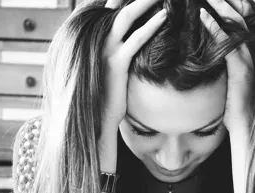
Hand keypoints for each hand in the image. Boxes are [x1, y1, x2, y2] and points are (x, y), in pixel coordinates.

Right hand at [101, 0, 165, 132]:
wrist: (95, 119)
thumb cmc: (101, 94)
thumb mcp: (101, 66)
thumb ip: (107, 48)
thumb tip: (123, 37)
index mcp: (90, 36)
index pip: (104, 6)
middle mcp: (94, 38)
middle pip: (116, 5)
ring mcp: (104, 49)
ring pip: (126, 15)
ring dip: (145, 1)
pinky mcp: (116, 62)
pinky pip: (135, 39)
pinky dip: (151, 25)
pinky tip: (164, 16)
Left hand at [199, 0, 253, 138]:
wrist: (248, 134)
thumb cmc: (237, 114)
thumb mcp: (230, 86)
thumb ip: (225, 69)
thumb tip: (208, 61)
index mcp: (251, 55)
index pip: (241, 22)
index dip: (231, 5)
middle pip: (241, 16)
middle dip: (226, 0)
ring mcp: (250, 62)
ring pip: (236, 24)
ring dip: (219, 6)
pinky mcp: (242, 72)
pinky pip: (229, 43)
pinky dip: (215, 27)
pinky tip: (202, 16)